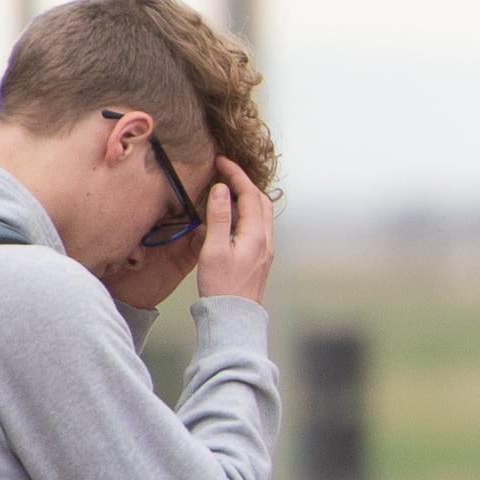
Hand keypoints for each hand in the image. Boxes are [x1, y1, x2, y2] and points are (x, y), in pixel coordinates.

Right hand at [191, 158, 274, 305]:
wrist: (234, 318)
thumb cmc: (221, 287)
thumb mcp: (214, 250)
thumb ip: (218, 218)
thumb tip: (221, 190)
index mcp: (256, 235)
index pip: (250, 194)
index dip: (236, 174)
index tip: (221, 161)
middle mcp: (266, 241)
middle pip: (260, 201)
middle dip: (244, 182)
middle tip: (224, 171)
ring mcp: (266, 250)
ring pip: (261, 214)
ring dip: (247, 197)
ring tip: (226, 189)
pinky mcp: (261, 258)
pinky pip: (257, 226)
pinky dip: (246, 212)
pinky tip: (231, 216)